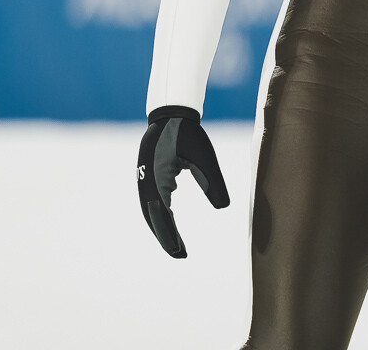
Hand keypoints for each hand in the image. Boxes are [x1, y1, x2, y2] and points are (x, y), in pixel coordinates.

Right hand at [137, 105, 229, 257]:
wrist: (171, 112)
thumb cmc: (188, 133)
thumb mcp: (205, 157)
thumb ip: (213, 181)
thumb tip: (223, 207)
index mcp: (158, 177)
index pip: (163, 214)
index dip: (170, 235)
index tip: (181, 251)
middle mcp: (146, 181)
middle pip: (153, 217)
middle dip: (165, 237)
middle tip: (180, 255)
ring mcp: (144, 178)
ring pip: (149, 210)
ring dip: (160, 227)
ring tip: (175, 244)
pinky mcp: (147, 175)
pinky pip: (151, 200)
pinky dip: (158, 214)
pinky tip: (169, 219)